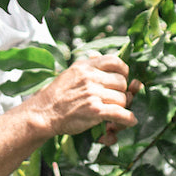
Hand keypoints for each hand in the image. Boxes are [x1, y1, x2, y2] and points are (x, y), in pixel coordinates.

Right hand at [25, 55, 139, 138]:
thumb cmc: (58, 94)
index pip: (114, 61)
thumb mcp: (71, 72)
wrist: (44, 112)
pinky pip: (120, 113)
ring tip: (111, 109)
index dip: (123, 70)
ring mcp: (93, 94)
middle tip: (113, 98)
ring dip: (120, 106)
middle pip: (121, 82)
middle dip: (120, 91)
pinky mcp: (95, 111)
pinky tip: (131, 120)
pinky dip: (128, 118)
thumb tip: (98, 55)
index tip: (121, 77)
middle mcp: (90, 77)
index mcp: (85, 66)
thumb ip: (87, 65)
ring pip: (122, 98)